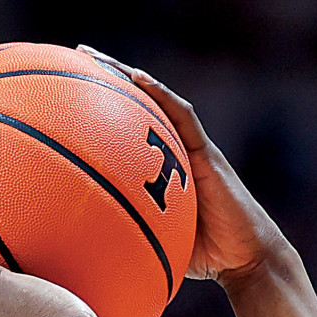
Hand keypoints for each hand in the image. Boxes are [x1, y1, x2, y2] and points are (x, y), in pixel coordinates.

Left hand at [77, 44, 286, 285]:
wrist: (245, 260)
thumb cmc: (205, 257)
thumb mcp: (158, 243)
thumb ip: (130, 238)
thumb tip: (90, 257)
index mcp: (164, 168)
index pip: (131, 129)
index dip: (105, 109)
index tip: (71, 94)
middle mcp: (177, 151)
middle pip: (141, 105)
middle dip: (109, 78)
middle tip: (77, 56)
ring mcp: (193, 149)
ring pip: (158, 101)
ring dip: (128, 76)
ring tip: (94, 56)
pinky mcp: (207, 153)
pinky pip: (183, 116)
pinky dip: (161, 95)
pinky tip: (138, 78)